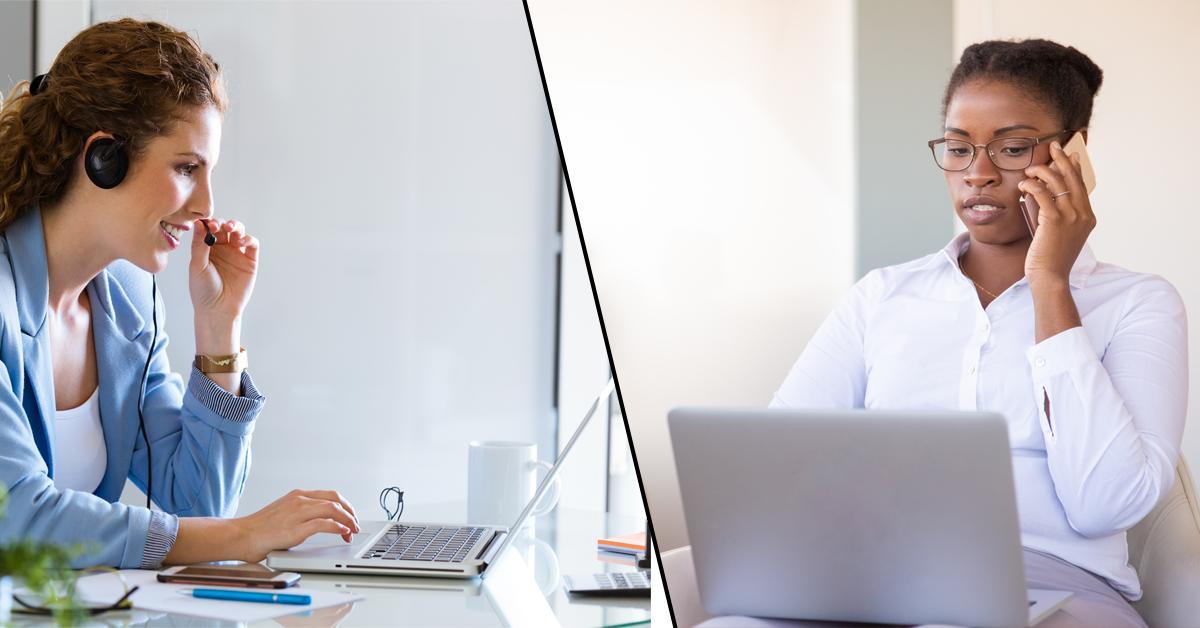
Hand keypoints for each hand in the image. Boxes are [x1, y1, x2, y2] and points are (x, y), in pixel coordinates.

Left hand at [190, 218, 259, 329]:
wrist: (218, 309)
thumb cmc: (203, 290)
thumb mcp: (197, 265)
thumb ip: (199, 244)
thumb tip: (199, 223)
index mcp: (207, 248)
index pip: (209, 228)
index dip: (209, 222)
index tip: (207, 223)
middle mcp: (222, 249)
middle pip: (225, 227)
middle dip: (222, 223)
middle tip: (218, 226)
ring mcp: (237, 254)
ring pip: (239, 232)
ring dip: (236, 226)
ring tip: (231, 229)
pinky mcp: (250, 261)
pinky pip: (252, 244)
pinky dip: (249, 239)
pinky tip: (241, 242)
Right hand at [232, 489, 360, 562]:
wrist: (241, 535)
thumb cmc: (260, 528)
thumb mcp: (284, 512)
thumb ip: (302, 512)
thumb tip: (321, 519)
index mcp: (297, 495)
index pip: (331, 495)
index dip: (345, 506)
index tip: (351, 516)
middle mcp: (299, 500)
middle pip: (336, 500)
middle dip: (350, 513)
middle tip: (355, 525)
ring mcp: (298, 512)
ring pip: (333, 510)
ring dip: (347, 521)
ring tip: (352, 531)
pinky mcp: (296, 528)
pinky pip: (324, 524)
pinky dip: (338, 527)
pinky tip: (343, 532)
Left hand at [1021, 141, 1094, 284]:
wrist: (1050, 277)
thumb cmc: (1050, 258)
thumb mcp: (1060, 234)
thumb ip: (1059, 216)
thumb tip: (1045, 196)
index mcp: (1088, 218)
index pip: (1082, 186)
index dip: (1075, 168)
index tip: (1070, 155)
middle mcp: (1083, 214)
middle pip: (1073, 178)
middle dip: (1062, 159)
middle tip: (1053, 146)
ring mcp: (1071, 217)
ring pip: (1058, 182)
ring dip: (1042, 171)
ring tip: (1030, 169)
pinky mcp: (1055, 220)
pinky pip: (1043, 193)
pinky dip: (1032, 185)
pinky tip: (1024, 184)